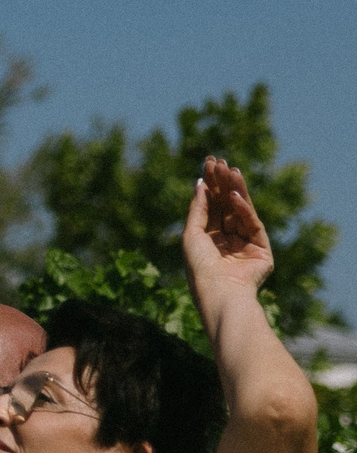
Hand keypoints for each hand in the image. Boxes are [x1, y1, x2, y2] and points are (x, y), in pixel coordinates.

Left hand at [182, 155, 273, 302]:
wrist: (219, 291)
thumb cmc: (199, 267)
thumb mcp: (191, 234)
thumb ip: (198, 209)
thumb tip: (199, 183)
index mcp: (209, 240)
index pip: (212, 206)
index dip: (211, 185)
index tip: (209, 163)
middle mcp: (227, 241)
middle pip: (226, 205)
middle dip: (223, 183)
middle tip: (220, 161)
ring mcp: (245, 244)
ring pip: (241, 211)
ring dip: (235, 190)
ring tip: (231, 170)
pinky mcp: (261, 249)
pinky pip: (252, 224)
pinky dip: (243, 209)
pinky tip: (234, 195)